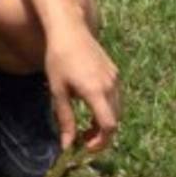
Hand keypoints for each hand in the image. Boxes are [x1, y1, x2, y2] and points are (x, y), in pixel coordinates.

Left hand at [44, 22, 120, 151]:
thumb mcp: (58, 91)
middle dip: (101, 135)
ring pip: (117, 109)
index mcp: (95, 91)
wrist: (69, 30)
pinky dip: (106, 107)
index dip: (100, 142)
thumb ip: (65, 119)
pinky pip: (115, 96)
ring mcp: (114, 78)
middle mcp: (110, 86)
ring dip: (104, 122)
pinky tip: (90, 104)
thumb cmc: (58, 59)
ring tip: (86, 126)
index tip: (85, 147)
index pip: (108, 126)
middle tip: (84, 140)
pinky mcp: (114, 71)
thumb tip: (67, 145)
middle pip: (115, 120)